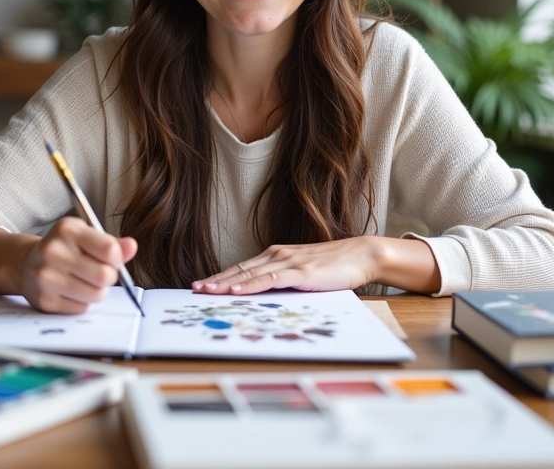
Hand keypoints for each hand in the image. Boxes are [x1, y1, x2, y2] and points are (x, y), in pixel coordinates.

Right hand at [19, 217, 137, 313]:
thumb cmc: (65, 248)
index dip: (117, 258)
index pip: (110, 250)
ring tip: (87, 282)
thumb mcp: (88, 236)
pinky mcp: (44, 300)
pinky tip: (72, 291)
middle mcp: (53, 251)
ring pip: (96, 294)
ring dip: (98, 291)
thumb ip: (113, 244)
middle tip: (101, 273)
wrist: (27, 263)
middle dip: (109, 277)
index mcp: (67, 229)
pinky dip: (83, 302)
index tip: (112, 259)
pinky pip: (82, 308)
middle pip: (105, 275)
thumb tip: (132, 246)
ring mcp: (45, 277)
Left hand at [191, 237, 376, 294]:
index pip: (242, 268)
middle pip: (240, 270)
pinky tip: (237, 289)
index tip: (202, 285)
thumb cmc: (333, 267)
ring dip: (225, 282)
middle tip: (194, 289)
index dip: (220, 277)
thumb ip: (284, 282)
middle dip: (215, 280)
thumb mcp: (302, 274)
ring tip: (206, 290)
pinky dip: (251, 284)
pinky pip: (270, 279)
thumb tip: (266, 297)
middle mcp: (277, 255)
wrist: (360, 255)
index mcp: (275, 256)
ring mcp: (287, 262)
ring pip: (250, 274)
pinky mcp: (300, 271)